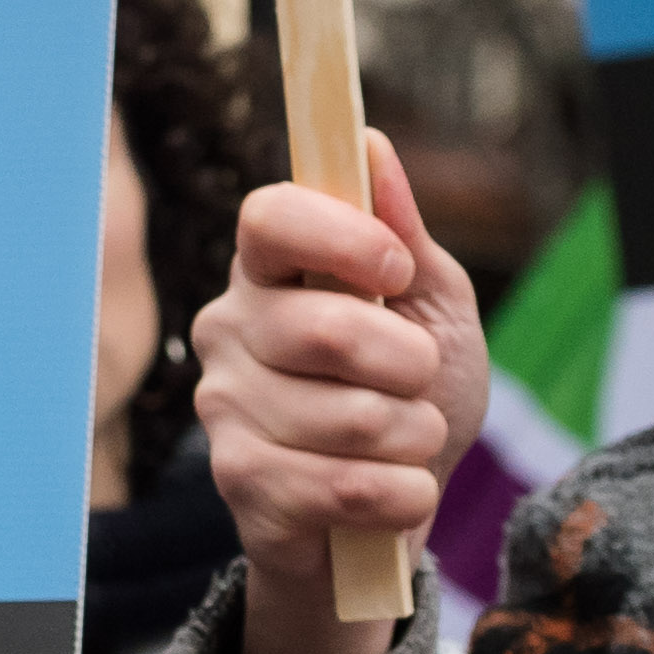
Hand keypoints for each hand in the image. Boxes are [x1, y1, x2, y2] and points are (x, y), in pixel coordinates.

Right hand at [192, 134, 488, 653]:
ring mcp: (224, 407)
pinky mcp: (240, 481)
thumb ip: (403, 236)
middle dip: (409, 366)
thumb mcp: (430, 308)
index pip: (269, 218)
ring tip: (398, 444)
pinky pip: (346, 485)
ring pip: (351, 417)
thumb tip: (373, 146)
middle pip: (327, 329)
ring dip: (412, 437)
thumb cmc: (409, 396)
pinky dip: (401, 494)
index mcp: (270, 274)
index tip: (395, 272)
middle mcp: (228, 331)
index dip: (342, 238)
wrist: (393, 507)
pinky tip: (390, 493)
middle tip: (414, 382)